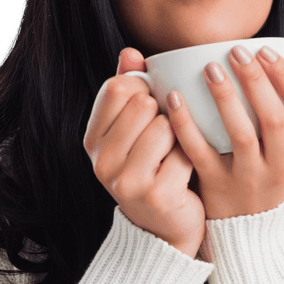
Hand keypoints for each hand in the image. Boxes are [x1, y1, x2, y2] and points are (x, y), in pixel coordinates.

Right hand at [83, 47, 205, 257]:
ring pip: (165, 125)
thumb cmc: (152, 170)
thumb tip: (131, 52)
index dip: (143, 88)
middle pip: (143, 103)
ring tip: (173, 154)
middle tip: (164, 135)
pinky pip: (184, 153)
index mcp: (92, 141)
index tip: (151, 104)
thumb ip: (130, 90)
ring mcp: (126, 181)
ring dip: (179, 136)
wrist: (163, 231)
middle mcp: (102, 162)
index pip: (118, 88)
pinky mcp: (156, 195)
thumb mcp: (132, 131)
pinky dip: (191, 158)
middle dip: (162, 111)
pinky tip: (184, 173)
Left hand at [166, 43, 283, 220]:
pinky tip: (174, 98)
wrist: (246, 228)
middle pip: (274, 118)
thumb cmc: (264, 169)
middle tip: (236, 52)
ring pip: (241, 135)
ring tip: (210, 69)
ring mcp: (248, 179)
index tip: (264, 50)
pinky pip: (200, 152)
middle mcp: (280, 165)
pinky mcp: (217, 187)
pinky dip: (187, 124)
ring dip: (226, 98)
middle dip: (256, 81)